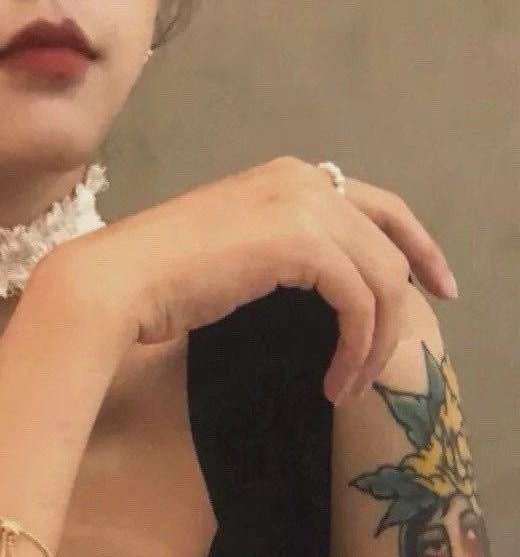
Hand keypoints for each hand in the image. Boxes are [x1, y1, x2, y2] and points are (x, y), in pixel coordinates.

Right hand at [38, 156, 455, 406]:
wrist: (122, 278)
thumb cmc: (164, 272)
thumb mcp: (239, 247)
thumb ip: (287, 247)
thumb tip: (338, 282)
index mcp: (286, 175)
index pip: (375, 202)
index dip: (416, 242)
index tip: (434, 286)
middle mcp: (302, 178)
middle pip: (391, 236)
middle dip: (414, 290)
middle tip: (415, 340)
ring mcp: (304, 205)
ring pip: (382, 275)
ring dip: (376, 339)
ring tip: (350, 381)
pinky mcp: (303, 243)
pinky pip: (361, 302)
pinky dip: (357, 348)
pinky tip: (334, 379)